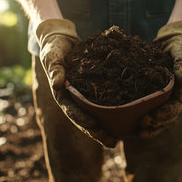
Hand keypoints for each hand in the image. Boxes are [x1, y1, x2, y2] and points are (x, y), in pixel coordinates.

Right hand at [36, 19, 116, 146]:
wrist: (62, 39)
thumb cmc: (54, 48)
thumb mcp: (53, 57)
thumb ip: (55, 70)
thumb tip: (57, 85)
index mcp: (63, 96)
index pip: (73, 112)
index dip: (83, 121)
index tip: (93, 126)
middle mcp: (75, 99)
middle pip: (87, 120)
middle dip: (98, 132)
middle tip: (112, 142)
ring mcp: (86, 95)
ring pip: (98, 114)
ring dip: (108, 127)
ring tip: (122, 137)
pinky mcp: (96, 88)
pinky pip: (106, 100)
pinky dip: (116, 109)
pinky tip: (129, 115)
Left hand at [138, 20, 181, 137]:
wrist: (173, 38)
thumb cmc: (181, 45)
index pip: (175, 107)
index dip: (164, 115)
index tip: (151, 119)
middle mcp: (173, 97)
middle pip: (166, 118)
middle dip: (154, 125)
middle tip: (140, 128)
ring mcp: (163, 97)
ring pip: (157, 117)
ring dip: (148, 127)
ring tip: (135, 132)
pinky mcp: (152, 94)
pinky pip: (147, 108)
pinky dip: (140, 116)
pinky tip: (128, 123)